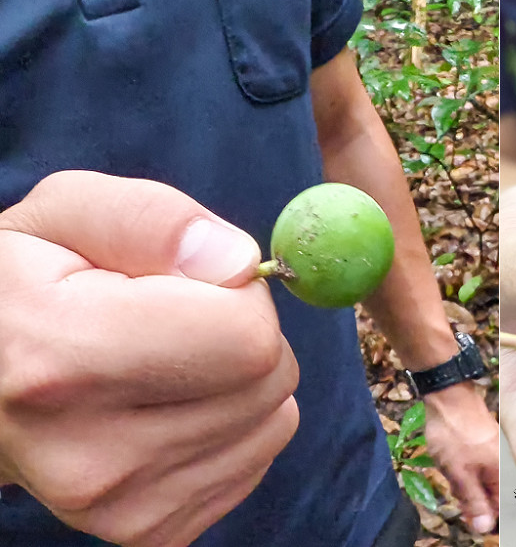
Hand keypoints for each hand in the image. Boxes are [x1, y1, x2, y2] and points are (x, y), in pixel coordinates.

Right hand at [0, 171, 299, 546]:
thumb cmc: (29, 283)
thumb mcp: (68, 214)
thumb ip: (154, 220)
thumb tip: (240, 264)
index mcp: (60, 359)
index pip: (246, 339)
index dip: (239, 295)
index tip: (192, 283)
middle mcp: (86, 453)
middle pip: (269, 383)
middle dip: (245, 335)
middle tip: (176, 323)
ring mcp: (117, 506)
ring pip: (273, 424)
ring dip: (241, 381)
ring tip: (164, 364)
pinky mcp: (148, 531)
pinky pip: (256, 460)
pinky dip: (232, 425)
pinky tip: (166, 406)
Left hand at [424, 383, 499, 533]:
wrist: (448, 397)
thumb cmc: (454, 437)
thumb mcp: (460, 475)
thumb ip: (473, 502)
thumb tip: (483, 528)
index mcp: (502, 474)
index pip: (499, 508)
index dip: (482, 516)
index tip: (466, 516)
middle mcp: (503, 465)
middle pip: (490, 495)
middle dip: (471, 498)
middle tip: (455, 489)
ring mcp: (494, 453)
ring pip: (481, 480)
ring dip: (466, 483)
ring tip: (452, 471)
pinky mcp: (484, 444)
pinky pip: (477, 467)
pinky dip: (465, 469)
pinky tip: (452, 462)